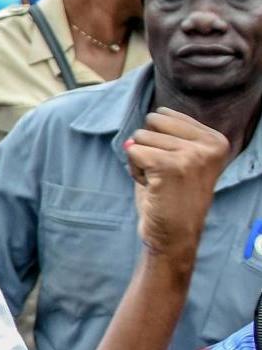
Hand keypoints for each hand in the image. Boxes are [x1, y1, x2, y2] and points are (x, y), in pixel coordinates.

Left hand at [127, 108, 233, 262]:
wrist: (175, 235)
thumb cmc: (172, 196)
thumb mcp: (182, 158)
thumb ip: (171, 134)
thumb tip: (152, 114)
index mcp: (216, 139)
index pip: (165, 114)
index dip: (157, 140)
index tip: (172, 165)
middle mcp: (209, 145)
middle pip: (151, 122)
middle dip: (147, 147)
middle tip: (162, 174)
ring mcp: (192, 154)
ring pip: (139, 137)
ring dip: (140, 161)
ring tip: (159, 182)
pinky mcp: (171, 166)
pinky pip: (133, 151)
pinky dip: (134, 170)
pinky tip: (151, 186)